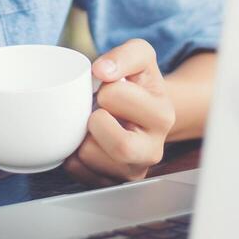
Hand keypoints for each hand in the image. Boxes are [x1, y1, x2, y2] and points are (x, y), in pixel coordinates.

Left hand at [64, 39, 174, 186]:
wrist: (144, 110)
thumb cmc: (139, 83)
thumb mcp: (141, 57)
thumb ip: (126, 55)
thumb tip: (101, 70)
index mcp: (162, 115)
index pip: (117, 97)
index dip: (105, 89)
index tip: (109, 89)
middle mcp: (153, 148)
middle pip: (120, 145)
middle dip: (96, 121)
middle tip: (97, 111)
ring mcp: (134, 170)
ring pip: (92, 158)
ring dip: (82, 137)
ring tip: (92, 126)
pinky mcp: (114, 183)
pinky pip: (81, 174)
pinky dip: (75, 156)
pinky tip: (88, 141)